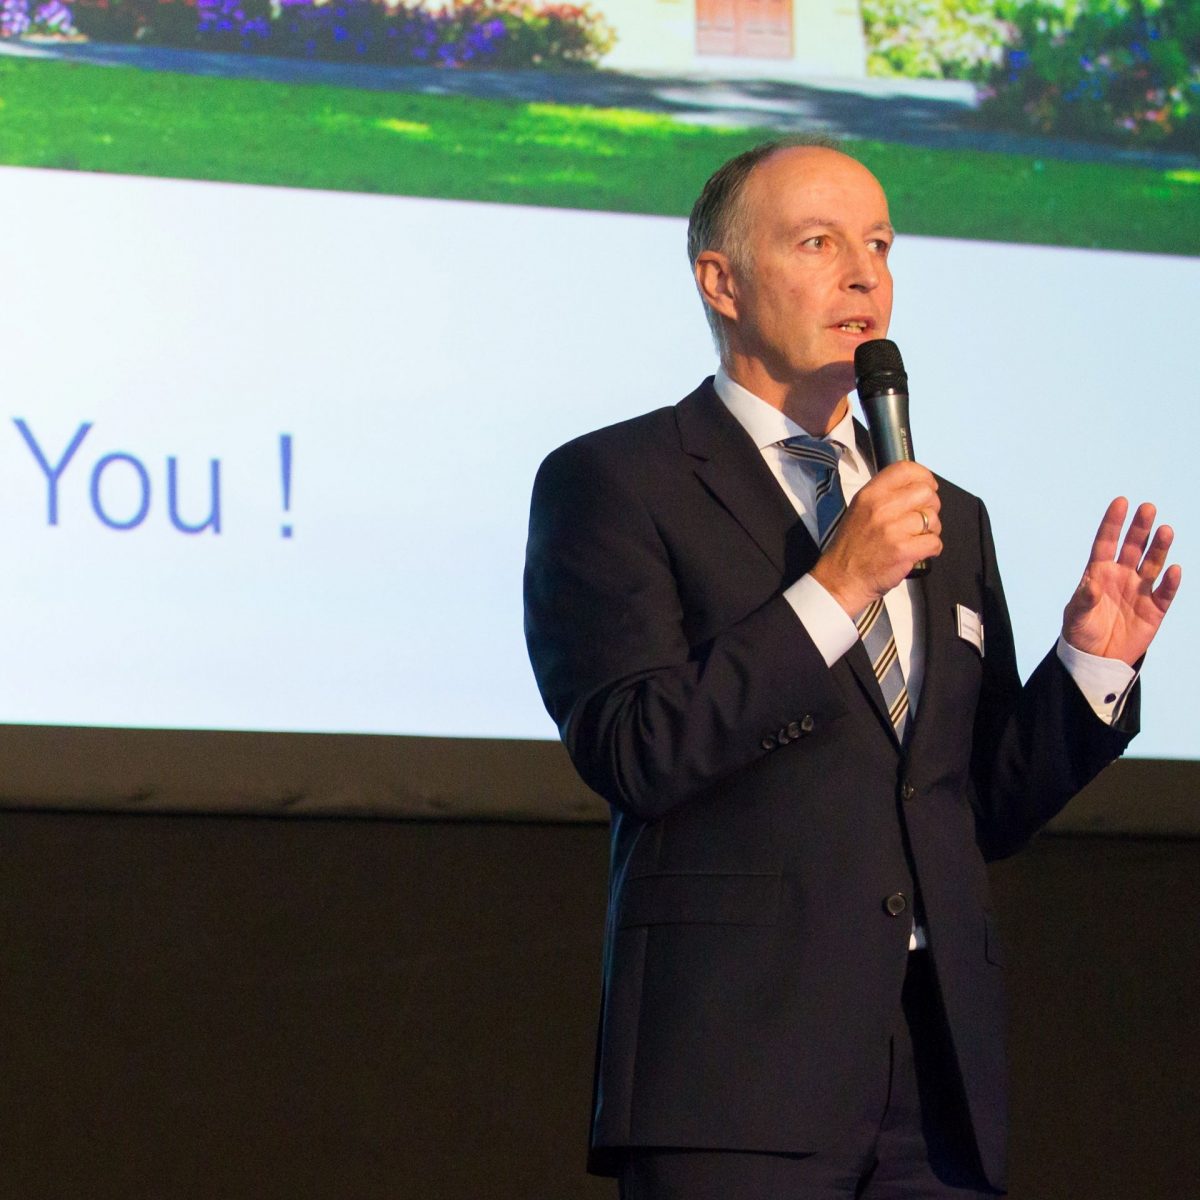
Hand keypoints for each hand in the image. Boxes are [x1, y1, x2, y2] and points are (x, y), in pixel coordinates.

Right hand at [811, 461, 941, 616]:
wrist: (841, 580)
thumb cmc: (852, 547)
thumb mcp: (859, 510)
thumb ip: (884, 496)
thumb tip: (916, 487)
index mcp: (869, 494)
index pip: (905, 469)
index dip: (924, 476)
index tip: (928, 487)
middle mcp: (880, 508)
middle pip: (925, 493)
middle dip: (931, 506)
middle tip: (922, 518)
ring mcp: (892, 530)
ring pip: (932, 518)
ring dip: (931, 529)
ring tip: (918, 537)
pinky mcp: (903, 551)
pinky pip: (934, 541)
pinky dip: (933, 548)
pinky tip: (921, 551)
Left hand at [1061, 498, 1180, 664]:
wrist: (1096, 660)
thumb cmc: (1080, 634)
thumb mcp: (1076, 616)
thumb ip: (1084, 598)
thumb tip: (1093, 582)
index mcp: (1099, 573)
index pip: (1106, 542)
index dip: (1113, 523)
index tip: (1121, 502)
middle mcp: (1121, 577)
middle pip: (1133, 547)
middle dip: (1140, 528)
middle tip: (1148, 509)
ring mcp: (1140, 591)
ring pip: (1153, 564)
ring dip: (1160, 548)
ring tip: (1165, 531)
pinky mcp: (1155, 609)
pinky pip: (1165, 592)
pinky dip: (1171, 581)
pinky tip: (1174, 570)